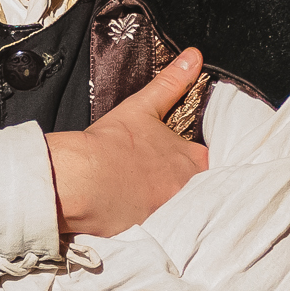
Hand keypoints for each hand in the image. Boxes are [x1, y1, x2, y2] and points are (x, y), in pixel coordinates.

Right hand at [44, 48, 209, 237]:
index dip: (197, 163)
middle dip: (188, 187)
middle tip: (161, 182)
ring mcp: (171, 215)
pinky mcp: (151, 235)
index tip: (180, 162)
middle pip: (201, 191)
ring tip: (148, 199)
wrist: (78, 178)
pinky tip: (139, 217)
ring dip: (173, 206)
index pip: (210, 164)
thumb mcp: (142, 107)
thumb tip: (194, 56)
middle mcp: (188, 190)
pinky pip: (162, 232)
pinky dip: (156, 225)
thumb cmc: (109, 143)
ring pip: (183, 212)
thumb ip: (172, 83)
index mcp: (191, 160)